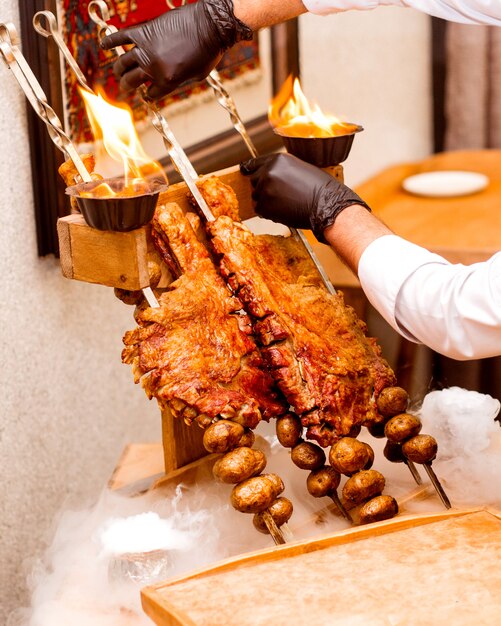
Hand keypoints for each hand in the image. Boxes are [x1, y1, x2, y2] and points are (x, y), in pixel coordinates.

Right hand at [101, 0, 252, 98]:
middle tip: (123, 86)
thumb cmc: (208, 52)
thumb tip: (164, 84)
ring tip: (117, 72)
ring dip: (118, 70)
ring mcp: (146, 49)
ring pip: (123, 62)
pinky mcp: (144, 31)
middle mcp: (153, 67)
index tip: (146, 92)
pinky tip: (102, 46)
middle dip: (126, 85)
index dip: (148, 94)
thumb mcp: (196, 76)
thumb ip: (178, 82)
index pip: (150, 94)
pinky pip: (122, 37)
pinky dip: (110, 41)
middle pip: (132, 80)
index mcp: (167, 82)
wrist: (210, 24)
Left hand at [240, 153, 370, 242]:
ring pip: (256, 197)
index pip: (255, 163)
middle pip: (254, 181)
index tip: (244, 170)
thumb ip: (282, 169)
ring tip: (284, 204)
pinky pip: (259, 210)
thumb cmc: (320, 188)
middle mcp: (268, 172)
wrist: (326, 205)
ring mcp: (265, 189)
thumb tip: (269, 175)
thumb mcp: (300, 168)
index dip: (250, 168)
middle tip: (279, 196)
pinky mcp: (265, 206)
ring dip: (266, 202)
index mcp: (277, 160)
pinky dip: (268, 213)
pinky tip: (282, 212)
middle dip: (263, 188)